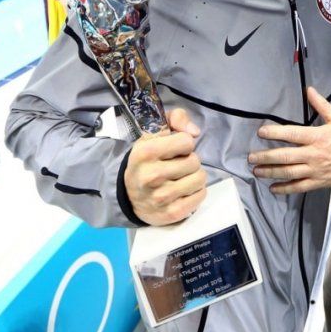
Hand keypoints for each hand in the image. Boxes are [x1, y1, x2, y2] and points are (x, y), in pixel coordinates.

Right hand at [123, 107, 206, 225]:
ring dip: (194, 176)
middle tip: (177, 165)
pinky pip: (201, 195)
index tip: (174, 149)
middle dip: (189, 160)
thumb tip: (194, 131)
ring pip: (200, 178)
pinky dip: (196, 191)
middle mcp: (152, 175)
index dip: (184, 143)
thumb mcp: (154, 133)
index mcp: (146, 153)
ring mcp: (162, 197)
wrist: (129, 195)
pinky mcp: (172, 213)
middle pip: (195, 161)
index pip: (186, 141)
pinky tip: (183, 190)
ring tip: (181, 177)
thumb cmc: (147, 160)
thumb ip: (176, 118)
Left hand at [249, 87, 330, 193]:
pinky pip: (299, 187)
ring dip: (270, 172)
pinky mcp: (318, 182)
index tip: (261, 132)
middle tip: (251, 157)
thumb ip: (321, 105)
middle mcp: (314, 154)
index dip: (274, 133)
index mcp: (318, 137)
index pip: (292, 134)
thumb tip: (309, 90)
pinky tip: (273, 188)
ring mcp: (315, 170)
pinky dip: (285, 189)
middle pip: (285, 156)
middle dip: (265, 157)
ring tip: (256, 171)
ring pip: (289, 173)